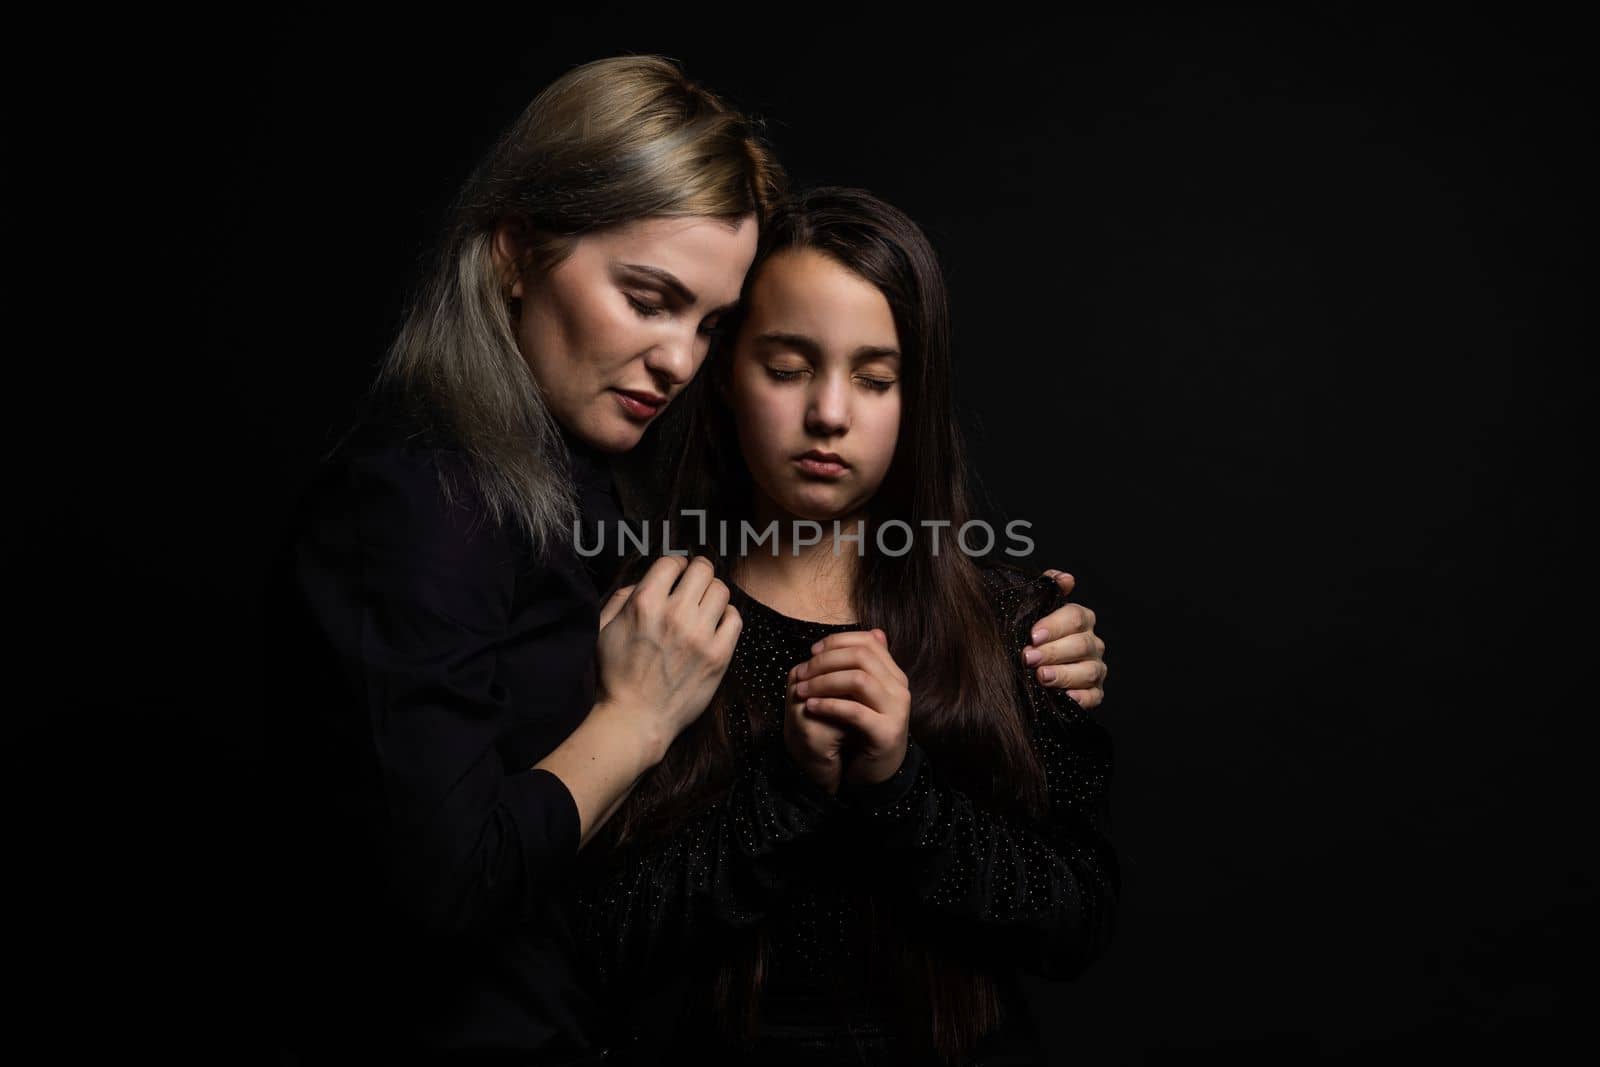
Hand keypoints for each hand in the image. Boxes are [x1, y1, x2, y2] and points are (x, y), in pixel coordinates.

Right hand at [594, 555, 741, 762]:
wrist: (634, 719)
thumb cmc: (615, 675)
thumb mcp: (604, 628)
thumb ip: (623, 596)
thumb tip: (647, 580)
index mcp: (644, 603)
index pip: (672, 561)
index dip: (675, 564)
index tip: (676, 573)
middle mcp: (675, 614)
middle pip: (703, 569)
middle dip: (698, 572)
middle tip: (695, 582)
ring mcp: (700, 635)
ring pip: (722, 590)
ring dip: (713, 594)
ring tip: (704, 606)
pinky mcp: (718, 656)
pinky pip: (735, 618)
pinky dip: (727, 617)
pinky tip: (715, 625)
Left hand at [792, 629, 910, 787]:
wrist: (878, 774)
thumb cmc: (865, 731)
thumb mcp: (865, 695)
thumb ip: (867, 666)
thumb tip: (875, 632)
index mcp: (895, 675)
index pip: (868, 642)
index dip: (837, 642)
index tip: (812, 652)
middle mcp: (900, 689)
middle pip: (861, 656)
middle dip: (826, 661)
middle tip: (802, 672)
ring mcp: (897, 710)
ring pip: (858, 679)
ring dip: (824, 681)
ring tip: (802, 690)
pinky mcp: (887, 733)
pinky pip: (855, 711)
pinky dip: (829, 705)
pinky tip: (811, 707)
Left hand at [1022, 569, 1107, 708]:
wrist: (1025, 668)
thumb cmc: (1030, 637)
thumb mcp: (1032, 611)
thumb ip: (1046, 590)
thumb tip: (1064, 578)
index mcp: (1080, 620)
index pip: (1076, 617)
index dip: (1055, 625)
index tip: (1033, 635)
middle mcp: (1091, 643)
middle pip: (1081, 644)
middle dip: (1053, 652)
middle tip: (1029, 657)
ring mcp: (1094, 669)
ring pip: (1089, 671)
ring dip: (1064, 674)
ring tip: (1042, 676)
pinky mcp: (1093, 693)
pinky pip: (1094, 696)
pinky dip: (1082, 698)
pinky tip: (1066, 697)